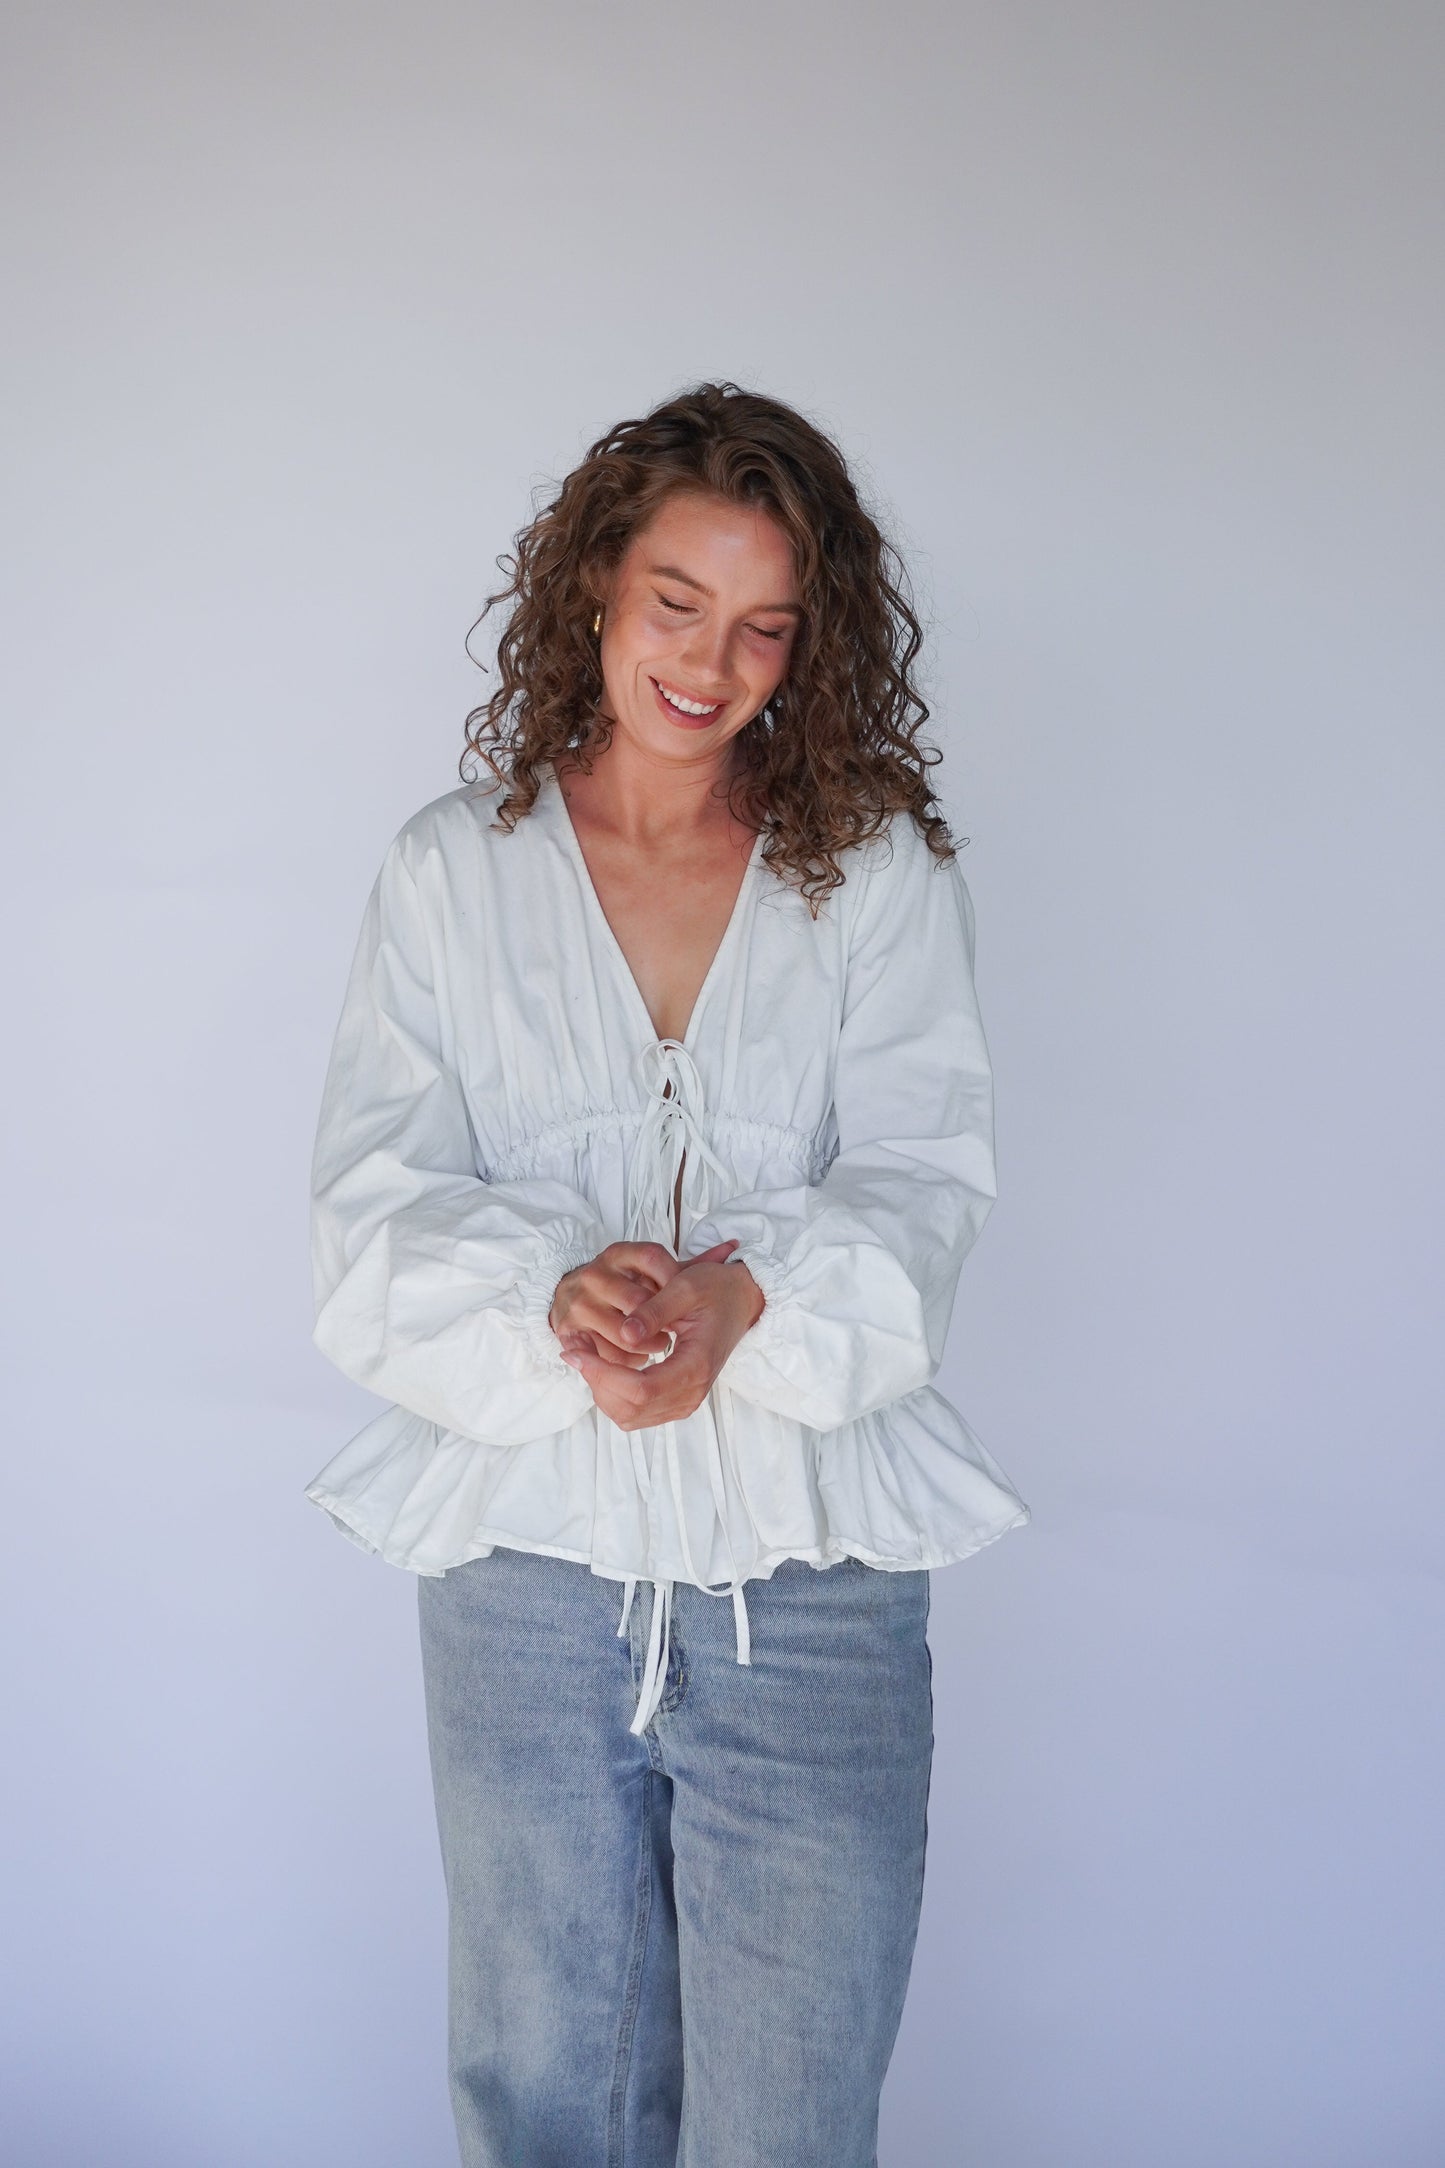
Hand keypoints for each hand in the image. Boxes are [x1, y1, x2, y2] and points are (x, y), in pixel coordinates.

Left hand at [558, 1251, 765, 1431]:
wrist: (740, 1301)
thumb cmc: (715, 1290)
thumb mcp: (685, 1286)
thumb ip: (654, 1310)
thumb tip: (624, 1333)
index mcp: (696, 1367)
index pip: (640, 1389)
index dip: (601, 1373)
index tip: (575, 1348)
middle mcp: (692, 1393)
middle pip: (630, 1408)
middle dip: (595, 1380)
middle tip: (573, 1346)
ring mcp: (684, 1402)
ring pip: (628, 1415)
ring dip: (599, 1388)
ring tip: (583, 1352)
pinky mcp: (676, 1401)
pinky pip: (635, 1411)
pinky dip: (611, 1392)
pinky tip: (601, 1363)